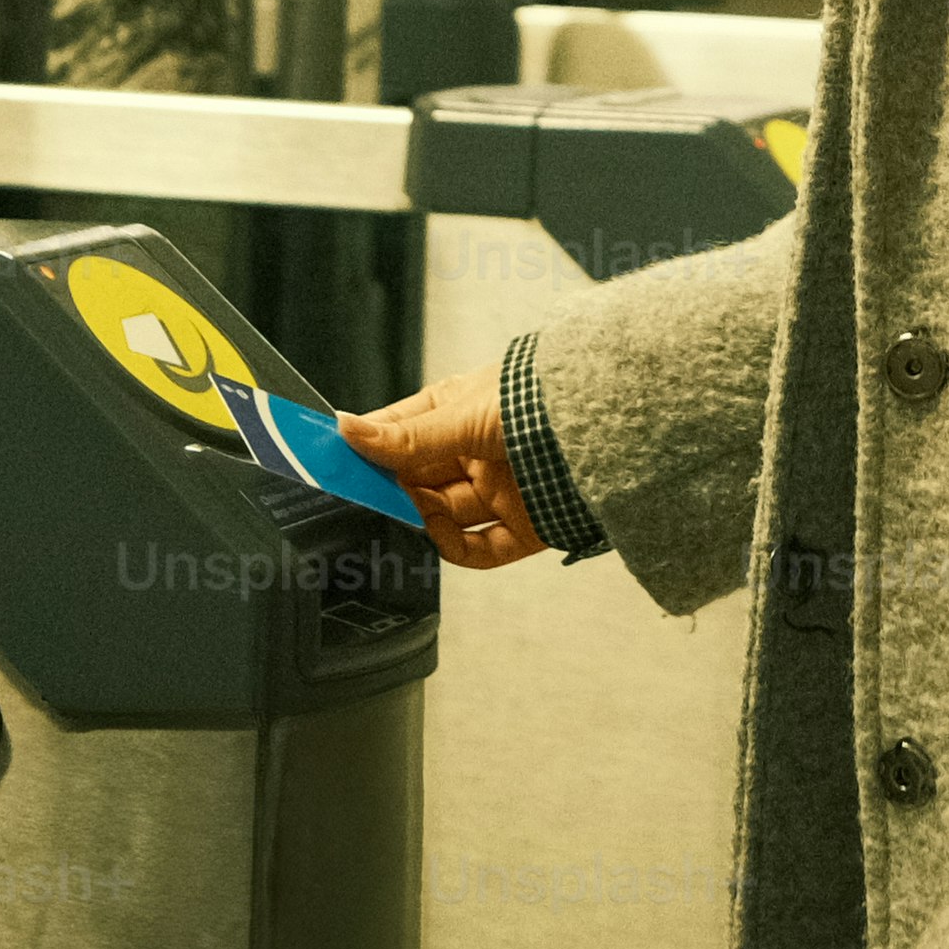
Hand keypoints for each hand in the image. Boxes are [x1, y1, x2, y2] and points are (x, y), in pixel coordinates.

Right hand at [342, 374, 544, 568]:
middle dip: (390, 490)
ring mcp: (499, 491)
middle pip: (417, 480)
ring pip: (442, 516)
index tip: (337, 461)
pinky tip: (438, 536)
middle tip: (360, 497)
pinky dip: (455, 549)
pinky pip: (480, 549)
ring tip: (400, 515)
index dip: (370, 447)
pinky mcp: (523, 527)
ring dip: (418, 519)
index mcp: (459, 411)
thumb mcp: (465, 415)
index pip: (400, 432)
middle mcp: (476, 452)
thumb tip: (348, 429)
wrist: (610, 424)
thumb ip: (407, 436)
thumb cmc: (540, 399)